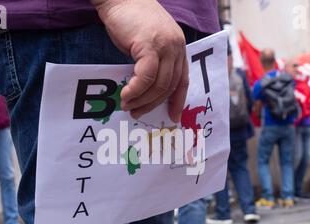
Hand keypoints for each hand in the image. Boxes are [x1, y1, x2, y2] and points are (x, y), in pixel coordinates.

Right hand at [92, 0, 187, 121]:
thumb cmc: (129, 20)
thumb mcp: (148, 43)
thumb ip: (153, 62)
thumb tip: (145, 90)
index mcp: (178, 47)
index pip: (183, 80)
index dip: (178, 101)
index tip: (173, 117)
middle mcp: (176, 47)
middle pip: (170, 85)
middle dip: (153, 104)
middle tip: (137, 113)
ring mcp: (165, 46)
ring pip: (159, 84)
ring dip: (142, 100)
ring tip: (128, 106)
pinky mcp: (150, 45)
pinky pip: (145, 77)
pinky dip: (135, 90)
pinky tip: (126, 95)